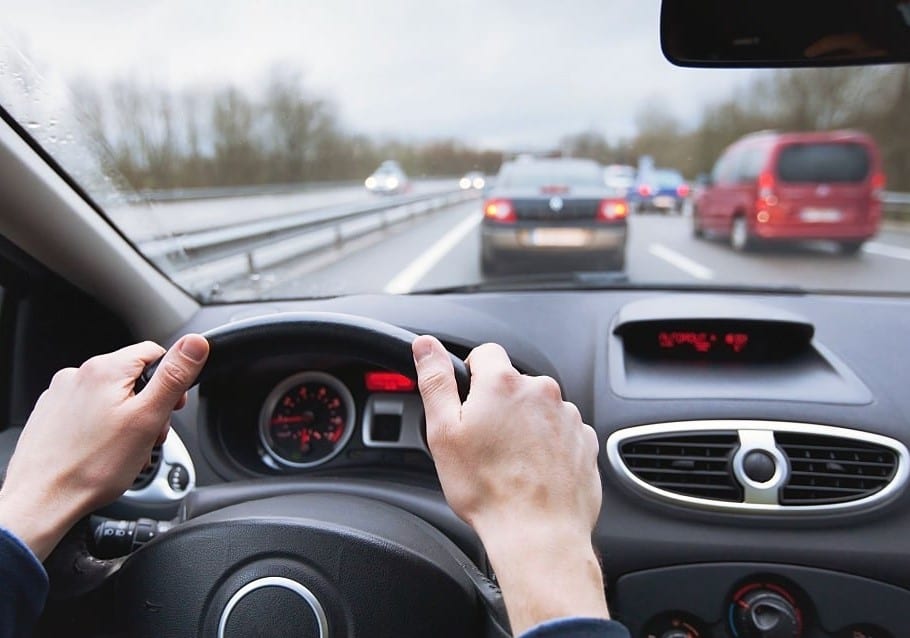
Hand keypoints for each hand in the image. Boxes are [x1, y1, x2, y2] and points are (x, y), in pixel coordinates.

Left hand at [0, 334, 208, 559]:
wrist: (42, 500)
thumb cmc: (93, 466)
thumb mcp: (148, 417)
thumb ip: (174, 376)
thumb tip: (196, 344)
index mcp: (105, 369)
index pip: (154, 353)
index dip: (171, 381)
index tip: (172, 407)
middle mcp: (78, 375)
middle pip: (133, 378)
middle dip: (149, 407)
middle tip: (148, 437)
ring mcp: (61, 395)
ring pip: (111, 398)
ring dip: (128, 421)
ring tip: (126, 451)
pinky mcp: (51, 415)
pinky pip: (89, 413)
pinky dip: (103, 429)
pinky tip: (104, 453)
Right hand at [413, 335, 608, 633]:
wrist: (538, 534)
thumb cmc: (488, 490)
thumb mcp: (443, 432)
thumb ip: (436, 381)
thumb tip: (425, 345)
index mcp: (503, 383)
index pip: (486, 354)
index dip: (471, 376)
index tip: (468, 405)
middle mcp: (542, 391)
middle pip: (513, 384)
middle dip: (499, 406)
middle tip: (484, 444)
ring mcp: (568, 416)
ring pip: (538, 410)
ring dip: (525, 426)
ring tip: (511, 464)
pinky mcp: (585, 441)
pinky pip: (561, 432)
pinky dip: (548, 446)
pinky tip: (534, 472)